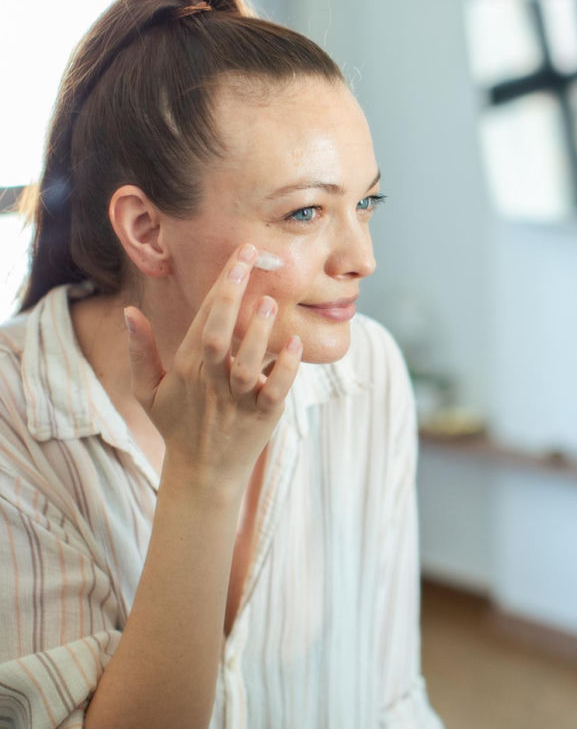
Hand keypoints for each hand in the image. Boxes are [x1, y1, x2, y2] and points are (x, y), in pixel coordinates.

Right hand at [123, 244, 301, 493]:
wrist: (203, 474)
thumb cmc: (178, 425)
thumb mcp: (148, 391)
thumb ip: (141, 351)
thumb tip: (129, 311)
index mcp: (186, 367)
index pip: (204, 318)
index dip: (221, 285)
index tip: (239, 254)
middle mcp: (211, 381)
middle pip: (217, 335)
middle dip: (231, 296)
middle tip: (250, 260)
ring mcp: (237, 399)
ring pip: (245, 364)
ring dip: (258, 333)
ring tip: (270, 302)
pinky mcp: (262, 416)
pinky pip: (274, 390)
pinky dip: (284, 369)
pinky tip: (295, 344)